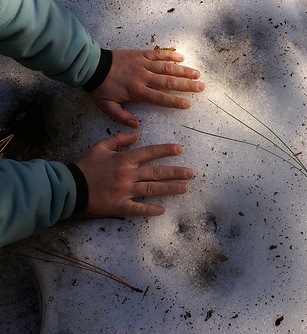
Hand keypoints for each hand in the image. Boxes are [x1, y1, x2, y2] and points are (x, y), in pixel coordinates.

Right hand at [75, 132, 193, 215]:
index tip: (180, 149)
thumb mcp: (100, 147)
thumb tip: (136, 133)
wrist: (71, 186)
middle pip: (156, 172)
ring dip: (170, 189)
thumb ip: (119, 139)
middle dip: (175, 172)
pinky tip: (163, 210)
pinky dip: (150, 210)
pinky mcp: (119, 206)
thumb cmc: (86, 166)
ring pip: (152, 189)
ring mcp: (125, 191)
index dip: (166, 150)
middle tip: (191, 173)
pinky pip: (138, 209)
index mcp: (124, 159)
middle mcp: (127, 175)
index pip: (149, 152)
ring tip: (185, 188)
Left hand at [89, 49, 205, 127]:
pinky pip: (158, 54)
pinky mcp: (140, 54)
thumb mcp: (106, 107)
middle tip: (201, 87)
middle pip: (168, 82)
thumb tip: (136, 126)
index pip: (160, 98)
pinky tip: (182, 57)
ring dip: (183, 70)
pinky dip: (170, 55)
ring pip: (166, 67)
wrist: (90, 65)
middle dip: (186, 85)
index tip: (188, 104)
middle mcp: (143, 77)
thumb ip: (122, 117)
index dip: (175, 101)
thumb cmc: (99, 88)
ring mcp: (142, 64)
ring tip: (197, 74)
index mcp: (137, 91)